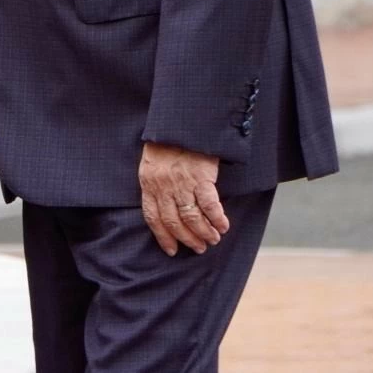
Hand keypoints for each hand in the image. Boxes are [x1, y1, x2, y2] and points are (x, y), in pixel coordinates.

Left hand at [139, 141, 227, 256]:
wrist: (182, 122)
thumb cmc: (167, 142)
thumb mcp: (152, 163)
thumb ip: (156, 184)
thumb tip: (165, 208)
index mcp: (148, 183)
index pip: (153, 217)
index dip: (163, 236)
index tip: (171, 250)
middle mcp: (163, 186)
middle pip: (174, 222)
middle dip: (187, 239)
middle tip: (199, 248)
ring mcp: (182, 183)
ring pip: (192, 218)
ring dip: (204, 233)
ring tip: (213, 239)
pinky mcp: (201, 178)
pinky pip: (210, 206)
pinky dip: (217, 219)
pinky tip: (223, 226)